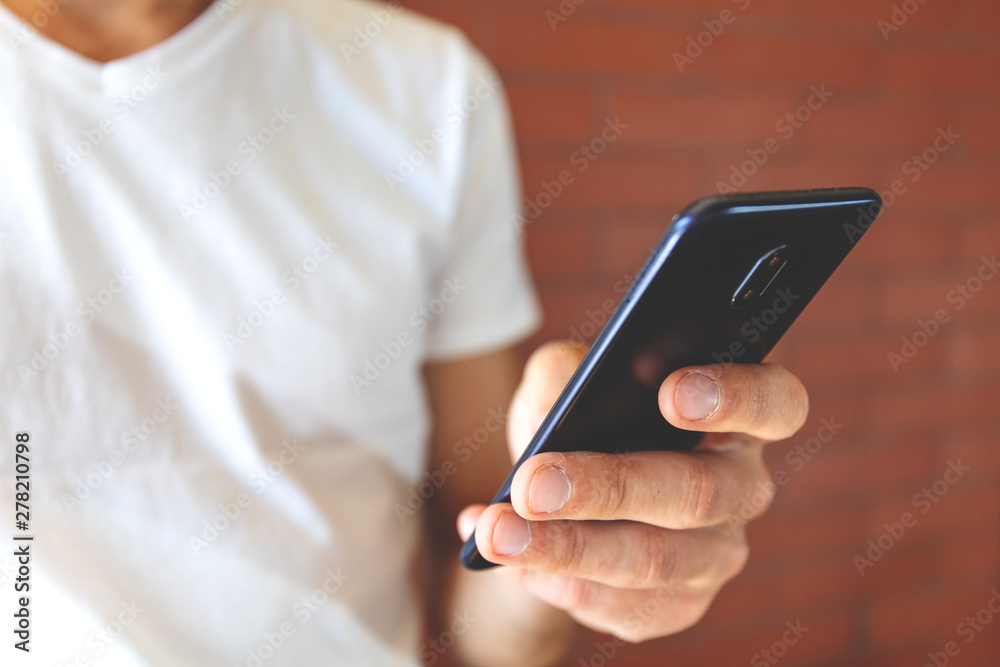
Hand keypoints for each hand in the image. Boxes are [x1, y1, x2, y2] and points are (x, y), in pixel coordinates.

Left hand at [456, 341, 808, 641]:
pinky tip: (510, 562)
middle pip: (697, 493)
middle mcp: (741, 488)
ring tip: (497, 531)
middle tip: (532, 483)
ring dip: (565, 548)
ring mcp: (716, 555)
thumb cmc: (580, 420)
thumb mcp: (565, 380)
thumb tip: (552, 408)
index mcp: (736, 416)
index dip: (735, 398)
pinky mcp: (678, 605)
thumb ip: (564, 375)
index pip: (774, 404)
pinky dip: (558, 584)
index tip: (670, 393)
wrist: (560, 495)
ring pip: (651, 560)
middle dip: (609, 487)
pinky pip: (623, 608)